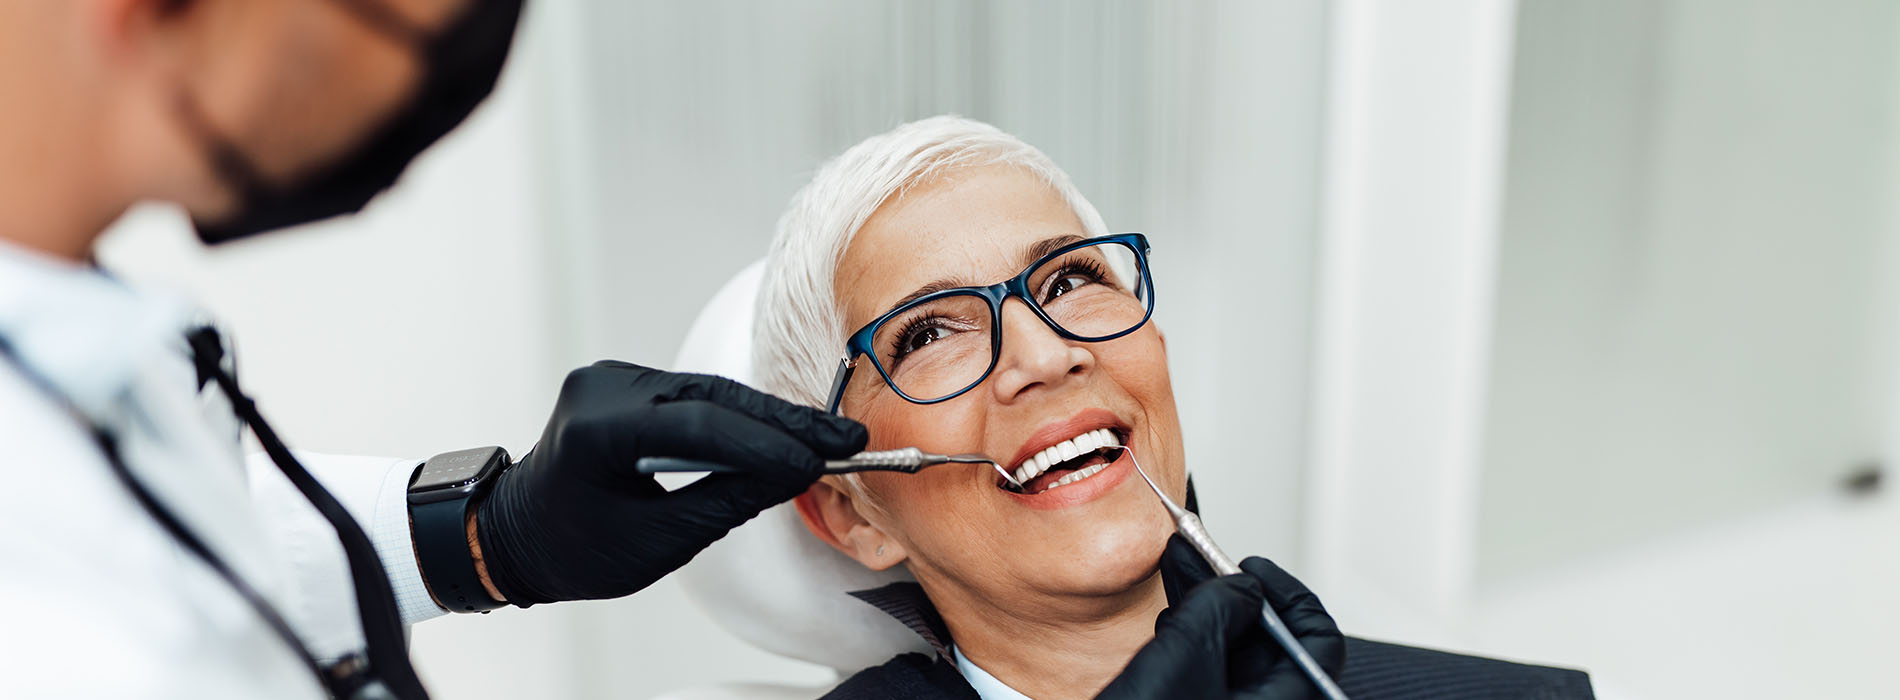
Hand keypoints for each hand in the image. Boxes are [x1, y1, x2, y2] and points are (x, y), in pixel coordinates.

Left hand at [473, 361, 867, 605]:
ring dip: (768, 419)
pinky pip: (694, 395)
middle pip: (712, 398)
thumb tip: (793, 473)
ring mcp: (612, 379)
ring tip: (826, 437)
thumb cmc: (572, 549)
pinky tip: (782, 431)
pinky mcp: (626, 383)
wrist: (513, 535)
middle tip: (844, 439)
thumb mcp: (656, 543)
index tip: (819, 462)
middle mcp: (602, 389)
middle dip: (783, 423)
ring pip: (709, 393)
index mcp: (596, 430)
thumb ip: (726, 501)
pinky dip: (738, 417)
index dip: (766, 444)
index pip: (698, 426)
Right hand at [1095, 535, 1346, 698]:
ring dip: (1211, 611)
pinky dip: (1197, 641)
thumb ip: (1220, 606)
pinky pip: (1216, 676)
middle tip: (1206, 558)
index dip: (1288, 593)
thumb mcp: (1186, 652)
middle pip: (1274, 645)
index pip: (1318, 640)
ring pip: (1240, 659)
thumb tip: (1240, 588)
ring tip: (1178, 571)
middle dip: (1238, 596)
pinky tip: (1171, 615)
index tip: (1251, 566)